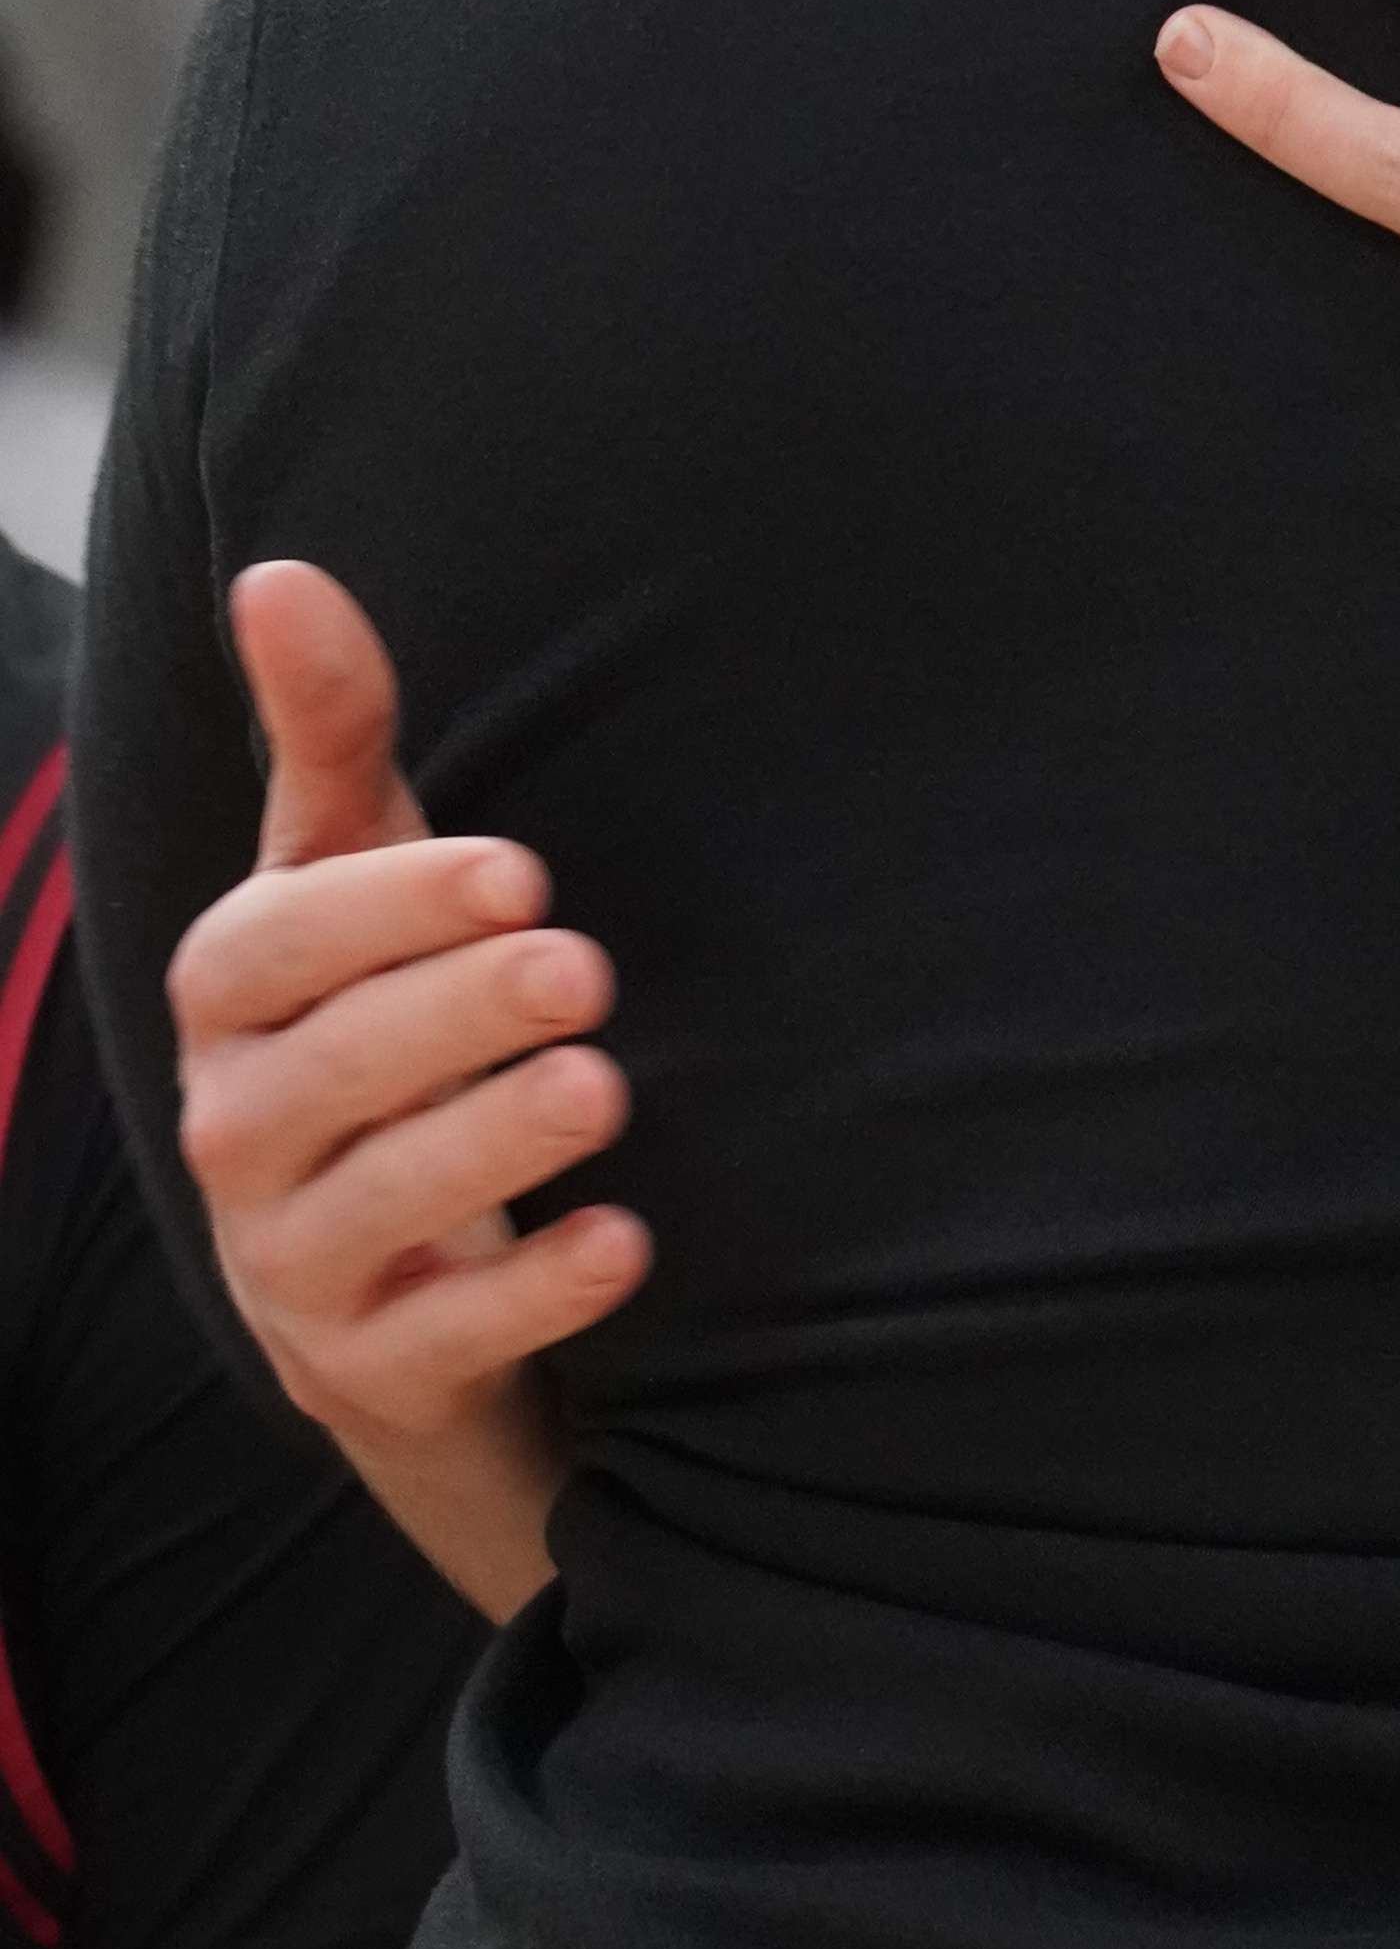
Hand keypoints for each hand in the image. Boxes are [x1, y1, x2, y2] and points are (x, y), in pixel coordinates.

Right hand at [167, 566, 640, 1608]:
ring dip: (487, 1146)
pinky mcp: (361, 1374)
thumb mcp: (363, 887)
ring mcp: (288, 1266)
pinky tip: (622, 1245)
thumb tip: (277, 574)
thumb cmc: (389, 1037)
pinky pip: (434, 1342)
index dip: (384, 909)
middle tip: (585, 969)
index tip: (520, 872)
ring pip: (367, 1208)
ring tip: (600, 1086)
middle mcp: (231, 1133)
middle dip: (451, 1017)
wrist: (410, 1284)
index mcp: (228, 1008)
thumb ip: (332, 741)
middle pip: (321, 1075)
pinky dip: (525, 1295)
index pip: (270, 949)